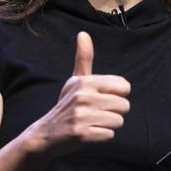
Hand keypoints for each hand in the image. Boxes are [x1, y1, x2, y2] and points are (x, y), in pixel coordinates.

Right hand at [28, 32, 131, 155]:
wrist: (46, 133)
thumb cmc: (67, 105)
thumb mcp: (74, 81)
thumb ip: (83, 58)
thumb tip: (83, 33)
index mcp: (85, 82)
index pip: (124, 86)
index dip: (117, 95)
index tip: (103, 99)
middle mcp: (83, 96)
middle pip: (124, 106)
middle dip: (114, 112)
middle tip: (96, 114)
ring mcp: (82, 116)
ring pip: (118, 121)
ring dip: (108, 125)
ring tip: (92, 123)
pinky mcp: (81, 134)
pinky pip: (109, 135)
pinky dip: (102, 137)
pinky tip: (88, 133)